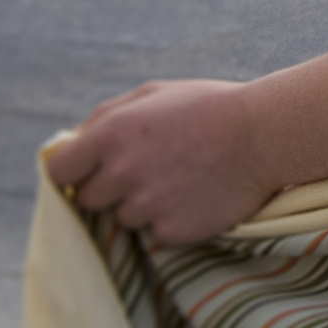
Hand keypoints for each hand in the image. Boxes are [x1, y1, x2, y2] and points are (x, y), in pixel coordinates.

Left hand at [48, 81, 278, 246]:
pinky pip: (155, 234)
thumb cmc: (211, 107)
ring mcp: (146, 205)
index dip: (73, 172)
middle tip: (150, 171)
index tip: (90, 171)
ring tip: (182, 180)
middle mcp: (122, 172)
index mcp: (111, 134)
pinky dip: (170, 221)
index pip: (58, 171)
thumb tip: (70, 142)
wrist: (269, 134)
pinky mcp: (171, 230)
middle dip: (112, 188)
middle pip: (89, 199)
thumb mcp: (156, 94)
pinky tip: (196, 197)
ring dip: (144, 205)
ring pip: (124, 218)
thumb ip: (105, 116)